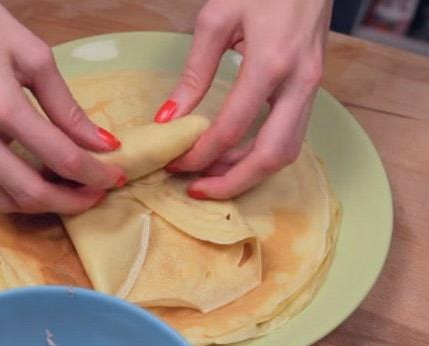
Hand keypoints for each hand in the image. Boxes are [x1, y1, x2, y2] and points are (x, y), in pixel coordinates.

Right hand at [0, 0, 124, 213]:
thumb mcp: (33, 55)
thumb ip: (66, 106)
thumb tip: (100, 141)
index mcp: (0, 106)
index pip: (60, 157)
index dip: (95, 172)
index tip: (117, 174)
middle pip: (31, 192)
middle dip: (73, 200)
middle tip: (100, 191)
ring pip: (5, 198)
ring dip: (43, 204)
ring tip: (74, 190)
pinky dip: (18, 192)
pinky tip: (41, 179)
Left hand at [155, 0, 331, 199]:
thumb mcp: (216, 20)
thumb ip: (193, 74)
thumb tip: (169, 118)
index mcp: (270, 64)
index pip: (231, 129)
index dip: (199, 154)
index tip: (174, 164)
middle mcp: (298, 83)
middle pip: (270, 156)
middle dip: (231, 181)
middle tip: (196, 188)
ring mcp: (312, 88)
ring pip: (287, 151)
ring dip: (248, 171)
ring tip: (211, 175)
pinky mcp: (313, 89)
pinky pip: (292, 136)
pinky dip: (263, 154)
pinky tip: (234, 154)